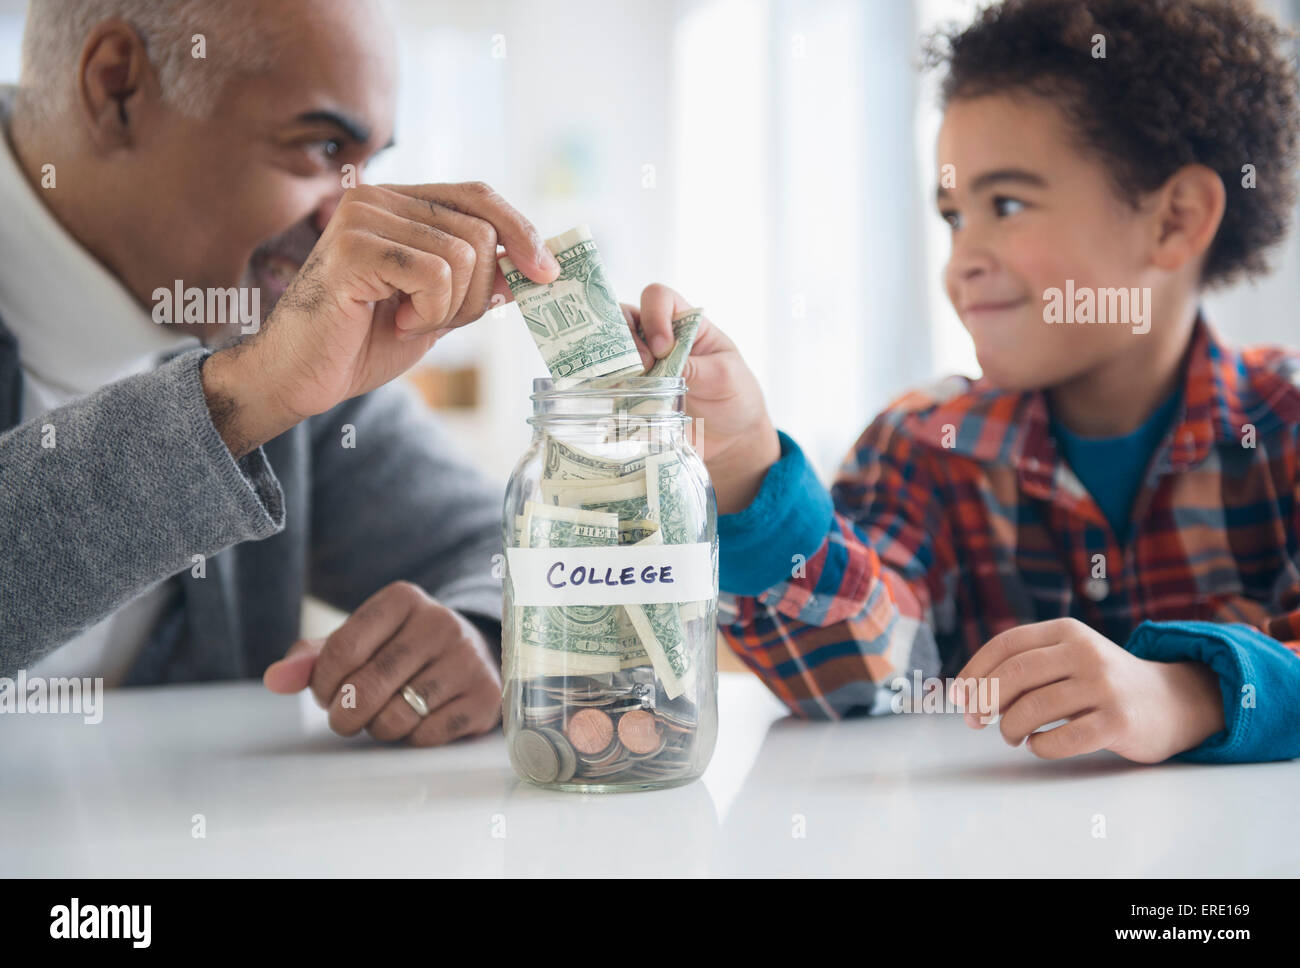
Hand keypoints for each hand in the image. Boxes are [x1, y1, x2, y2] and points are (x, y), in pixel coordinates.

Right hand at [202, 181, 558, 456]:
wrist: (300, 376)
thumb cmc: (362, 342)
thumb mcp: (438, 307)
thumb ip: (478, 281)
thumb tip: (534, 267)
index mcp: (398, 203)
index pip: (479, 197)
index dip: (520, 231)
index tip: (548, 273)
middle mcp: (378, 198)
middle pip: (479, 232)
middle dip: (476, 291)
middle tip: (432, 319)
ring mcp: (362, 218)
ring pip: (462, 256)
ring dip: (448, 307)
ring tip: (407, 319)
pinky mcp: (352, 248)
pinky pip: (433, 274)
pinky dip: (428, 311)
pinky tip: (395, 321)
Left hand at [262, 581, 502, 746]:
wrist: (474, 653)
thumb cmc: (402, 649)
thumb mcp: (360, 641)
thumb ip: (312, 658)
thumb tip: (275, 679)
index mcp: (403, 599)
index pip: (342, 649)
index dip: (323, 684)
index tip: (327, 694)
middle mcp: (440, 623)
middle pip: (366, 688)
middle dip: (345, 715)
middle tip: (346, 718)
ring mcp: (467, 659)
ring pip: (396, 718)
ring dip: (378, 729)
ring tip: (385, 715)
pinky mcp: (485, 696)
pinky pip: (427, 736)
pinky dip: (412, 739)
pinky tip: (419, 719)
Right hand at [622, 283, 779, 512]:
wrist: (730, 441)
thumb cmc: (735, 398)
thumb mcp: (725, 377)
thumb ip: (696, 367)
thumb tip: (664, 365)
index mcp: (686, 325)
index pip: (659, 298)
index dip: (654, 315)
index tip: (664, 348)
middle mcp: (657, 339)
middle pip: (623, 317)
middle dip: (627, 340)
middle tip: (645, 368)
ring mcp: (642, 366)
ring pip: (610, 349)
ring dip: (614, 363)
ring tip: (629, 385)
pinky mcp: (632, 393)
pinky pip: (609, 384)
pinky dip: (608, 388)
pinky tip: (618, 400)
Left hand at [951, 617, 1225, 762]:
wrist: (1173, 701)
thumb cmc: (1103, 683)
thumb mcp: (1071, 656)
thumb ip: (1027, 663)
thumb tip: (968, 692)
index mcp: (1067, 631)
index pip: (1006, 644)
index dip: (974, 671)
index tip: (958, 697)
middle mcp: (1085, 653)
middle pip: (1015, 673)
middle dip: (985, 700)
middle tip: (975, 721)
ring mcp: (1104, 686)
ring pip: (1034, 707)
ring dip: (1010, 727)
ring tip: (1010, 735)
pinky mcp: (1119, 721)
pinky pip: (1063, 738)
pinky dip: (1040, 746)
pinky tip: (1037, 745)